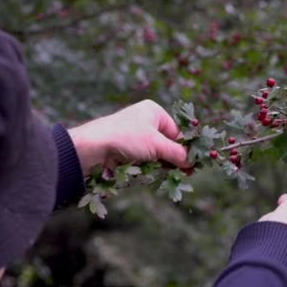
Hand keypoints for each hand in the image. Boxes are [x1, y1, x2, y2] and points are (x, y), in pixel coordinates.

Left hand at [68, 99, 189, 175]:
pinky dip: (147, 168)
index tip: (194, 164)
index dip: (185, 148)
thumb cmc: (126, 137)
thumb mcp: (156, 144)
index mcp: (153, 112)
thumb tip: (192, 161)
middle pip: (167, 144)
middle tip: (185, 174)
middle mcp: (144, 122)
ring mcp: (134, 137)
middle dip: (173, 159)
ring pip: (155, 155)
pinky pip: (143, 161)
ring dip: (160, 165)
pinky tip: (150, 174)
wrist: (92, 147)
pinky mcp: (125, 150)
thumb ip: (176, 153)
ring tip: (166, 175)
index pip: (176, 132)